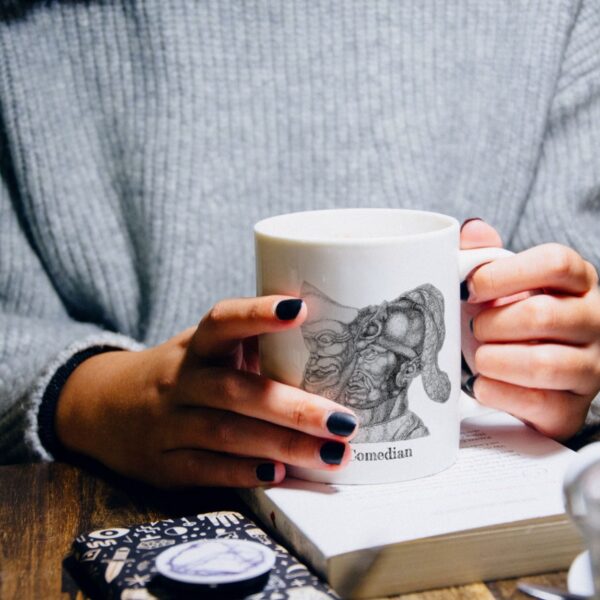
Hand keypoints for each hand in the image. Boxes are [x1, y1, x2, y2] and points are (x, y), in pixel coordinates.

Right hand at [55, 296, 357, 487]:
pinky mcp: (164, 464)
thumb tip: (327, 333)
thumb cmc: (184, 373)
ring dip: (283, 446)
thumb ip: (252, 343)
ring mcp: (168, 424)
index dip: (258, 314)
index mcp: (197, 345)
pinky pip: (207, 469)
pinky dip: (246, 472)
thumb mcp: (207, 349)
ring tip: (332, 454)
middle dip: (294, 409)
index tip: (300, 308)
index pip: (223, 321)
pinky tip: (282, 474)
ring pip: (227, 434)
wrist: (107, 408)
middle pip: (236, 391)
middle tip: (345, 421)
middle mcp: (180, 381)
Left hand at [461, 219, 599, 439]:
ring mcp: (590, 367)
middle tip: (472, 328)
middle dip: (493, 324)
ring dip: (496, 360)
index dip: (505, 275)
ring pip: (545, 364)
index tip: (470, 287)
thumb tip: (473, 231)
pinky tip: (481, 385)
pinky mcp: (573, 407)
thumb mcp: (501, 283)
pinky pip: (540, 403)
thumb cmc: (511, 319)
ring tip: (477, 358)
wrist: (527, 374)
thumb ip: (485, 255)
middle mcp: (593, 321)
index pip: (556, 263)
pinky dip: (499, 392)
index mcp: (578, 281)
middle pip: (543, 315)